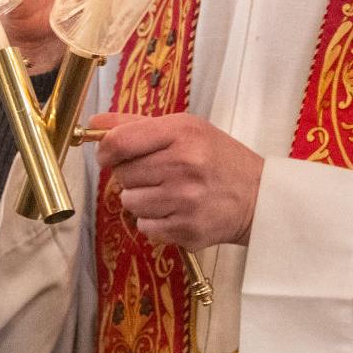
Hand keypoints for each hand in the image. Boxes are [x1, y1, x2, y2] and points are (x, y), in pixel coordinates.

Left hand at [90, 112, 263, 248]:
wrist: (260, 197)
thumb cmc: (218, 159)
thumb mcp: (186, 129)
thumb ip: (136, 125)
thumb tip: (93, 124)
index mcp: (182, 133)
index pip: (119, 142)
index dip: (105, 151)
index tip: (108, 156)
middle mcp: (184, 165)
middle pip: (122, 175)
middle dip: (132, 175)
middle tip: (157, 174)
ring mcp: (186, 199)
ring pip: (130, 203)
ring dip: (142, 200)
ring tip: (169, 193)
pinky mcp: (188, 229)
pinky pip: (144, 227)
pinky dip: (154, 221)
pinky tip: (175, 211)